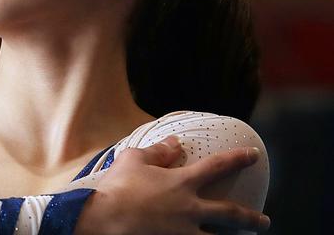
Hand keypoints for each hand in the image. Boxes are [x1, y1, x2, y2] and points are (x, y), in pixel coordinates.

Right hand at [75, 136, 270, 234]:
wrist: (103, 219)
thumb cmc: (117, 186)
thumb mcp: (134, 159)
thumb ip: (159, 151)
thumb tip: (176, 142)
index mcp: (182, 183)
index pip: (217, 166)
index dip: (237, 158)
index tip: (253, 154)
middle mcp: (189, 210)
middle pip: (230, 213)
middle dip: (250, 217)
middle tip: (264, 220)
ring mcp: (184, 233)